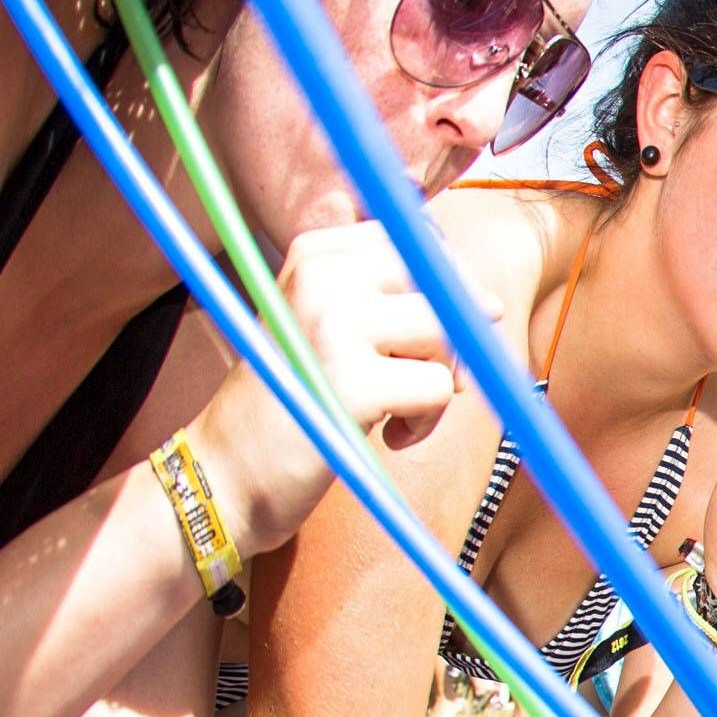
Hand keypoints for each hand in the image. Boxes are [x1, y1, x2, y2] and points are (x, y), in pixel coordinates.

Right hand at [192, 223, 473, 550]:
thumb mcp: (331, 329)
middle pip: (442, 286)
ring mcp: (334, 325)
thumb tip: (490, 302)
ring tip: (397, 412)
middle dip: (452, 338)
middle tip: (419, 380)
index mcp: (314, 254)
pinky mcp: (352, 382)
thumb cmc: (295, 401)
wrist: (227, 473)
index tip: (423, 335)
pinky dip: (425, 424)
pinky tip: (388, 437)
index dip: (445, 291)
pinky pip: (438, 389)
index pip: (420, 244)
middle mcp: (321, 277)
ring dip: (440, 386)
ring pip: (447, 336)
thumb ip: (394, 301)